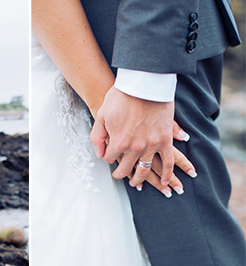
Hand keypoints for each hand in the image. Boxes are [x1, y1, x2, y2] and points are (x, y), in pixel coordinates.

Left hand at [91, 82, 192, 204]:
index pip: (109, 158)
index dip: (108, 157)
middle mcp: (134, 148)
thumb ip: (97, 137)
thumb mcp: (102, 115)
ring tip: (136, 183)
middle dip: (120, 174)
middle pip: (126, 169)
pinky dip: (168, 174)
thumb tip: (99, 153)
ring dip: (140, 179)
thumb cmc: (121, 96)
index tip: (109, 155)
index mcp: (118, 142)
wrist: (143, 83)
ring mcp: (151, 145)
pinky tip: (165, 182)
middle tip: (119, 175)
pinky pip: (168, 162)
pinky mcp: (165, 140)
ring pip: (145, 170)